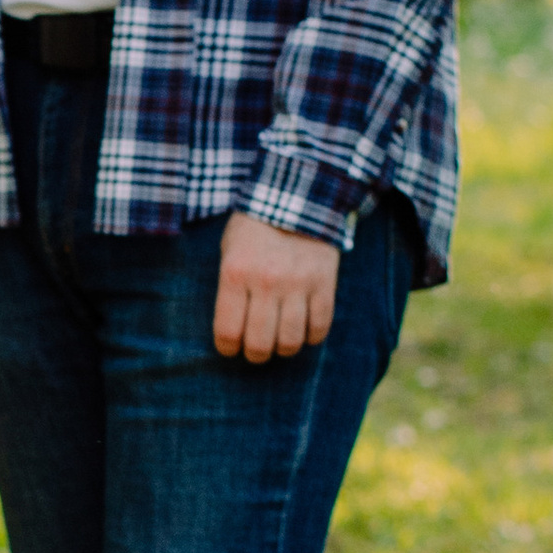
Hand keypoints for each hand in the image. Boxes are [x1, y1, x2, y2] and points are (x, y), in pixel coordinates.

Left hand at [213, 212, 338, 361]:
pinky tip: (303, 330)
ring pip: (291, 341)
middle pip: (260, 344)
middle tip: (255, 350)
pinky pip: (320, 327)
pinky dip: (311, 337)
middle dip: (255, 355)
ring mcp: (299, 283)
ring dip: (283, 349)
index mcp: (236, 274)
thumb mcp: (229, 251)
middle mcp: (267, 282)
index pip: (228, 332)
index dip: (227, 348)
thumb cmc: (254, 230)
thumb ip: (229, 289)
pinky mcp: (325, 283)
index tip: (230, 347)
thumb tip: (232, 331)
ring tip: (280, 341)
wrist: (298, 197)